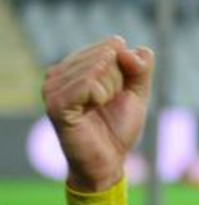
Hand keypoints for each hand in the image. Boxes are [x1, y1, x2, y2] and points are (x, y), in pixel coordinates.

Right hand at [42, 36, 153, 192]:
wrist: (109, 160)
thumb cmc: (119, 126)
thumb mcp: (137, 91)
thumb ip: (140, 66)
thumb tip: (125, 45)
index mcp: (75, 66)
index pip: (112, 46)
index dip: (126, 70)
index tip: (116, 93)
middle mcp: (59, 72)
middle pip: (106, 54)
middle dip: (119, 80)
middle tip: (108, 103)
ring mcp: (53, 87)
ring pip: (98, 67)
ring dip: (110, 90)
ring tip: (99, 108)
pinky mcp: (56, 104)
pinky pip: (88, 84)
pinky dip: (100, 96)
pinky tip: (93, 109)